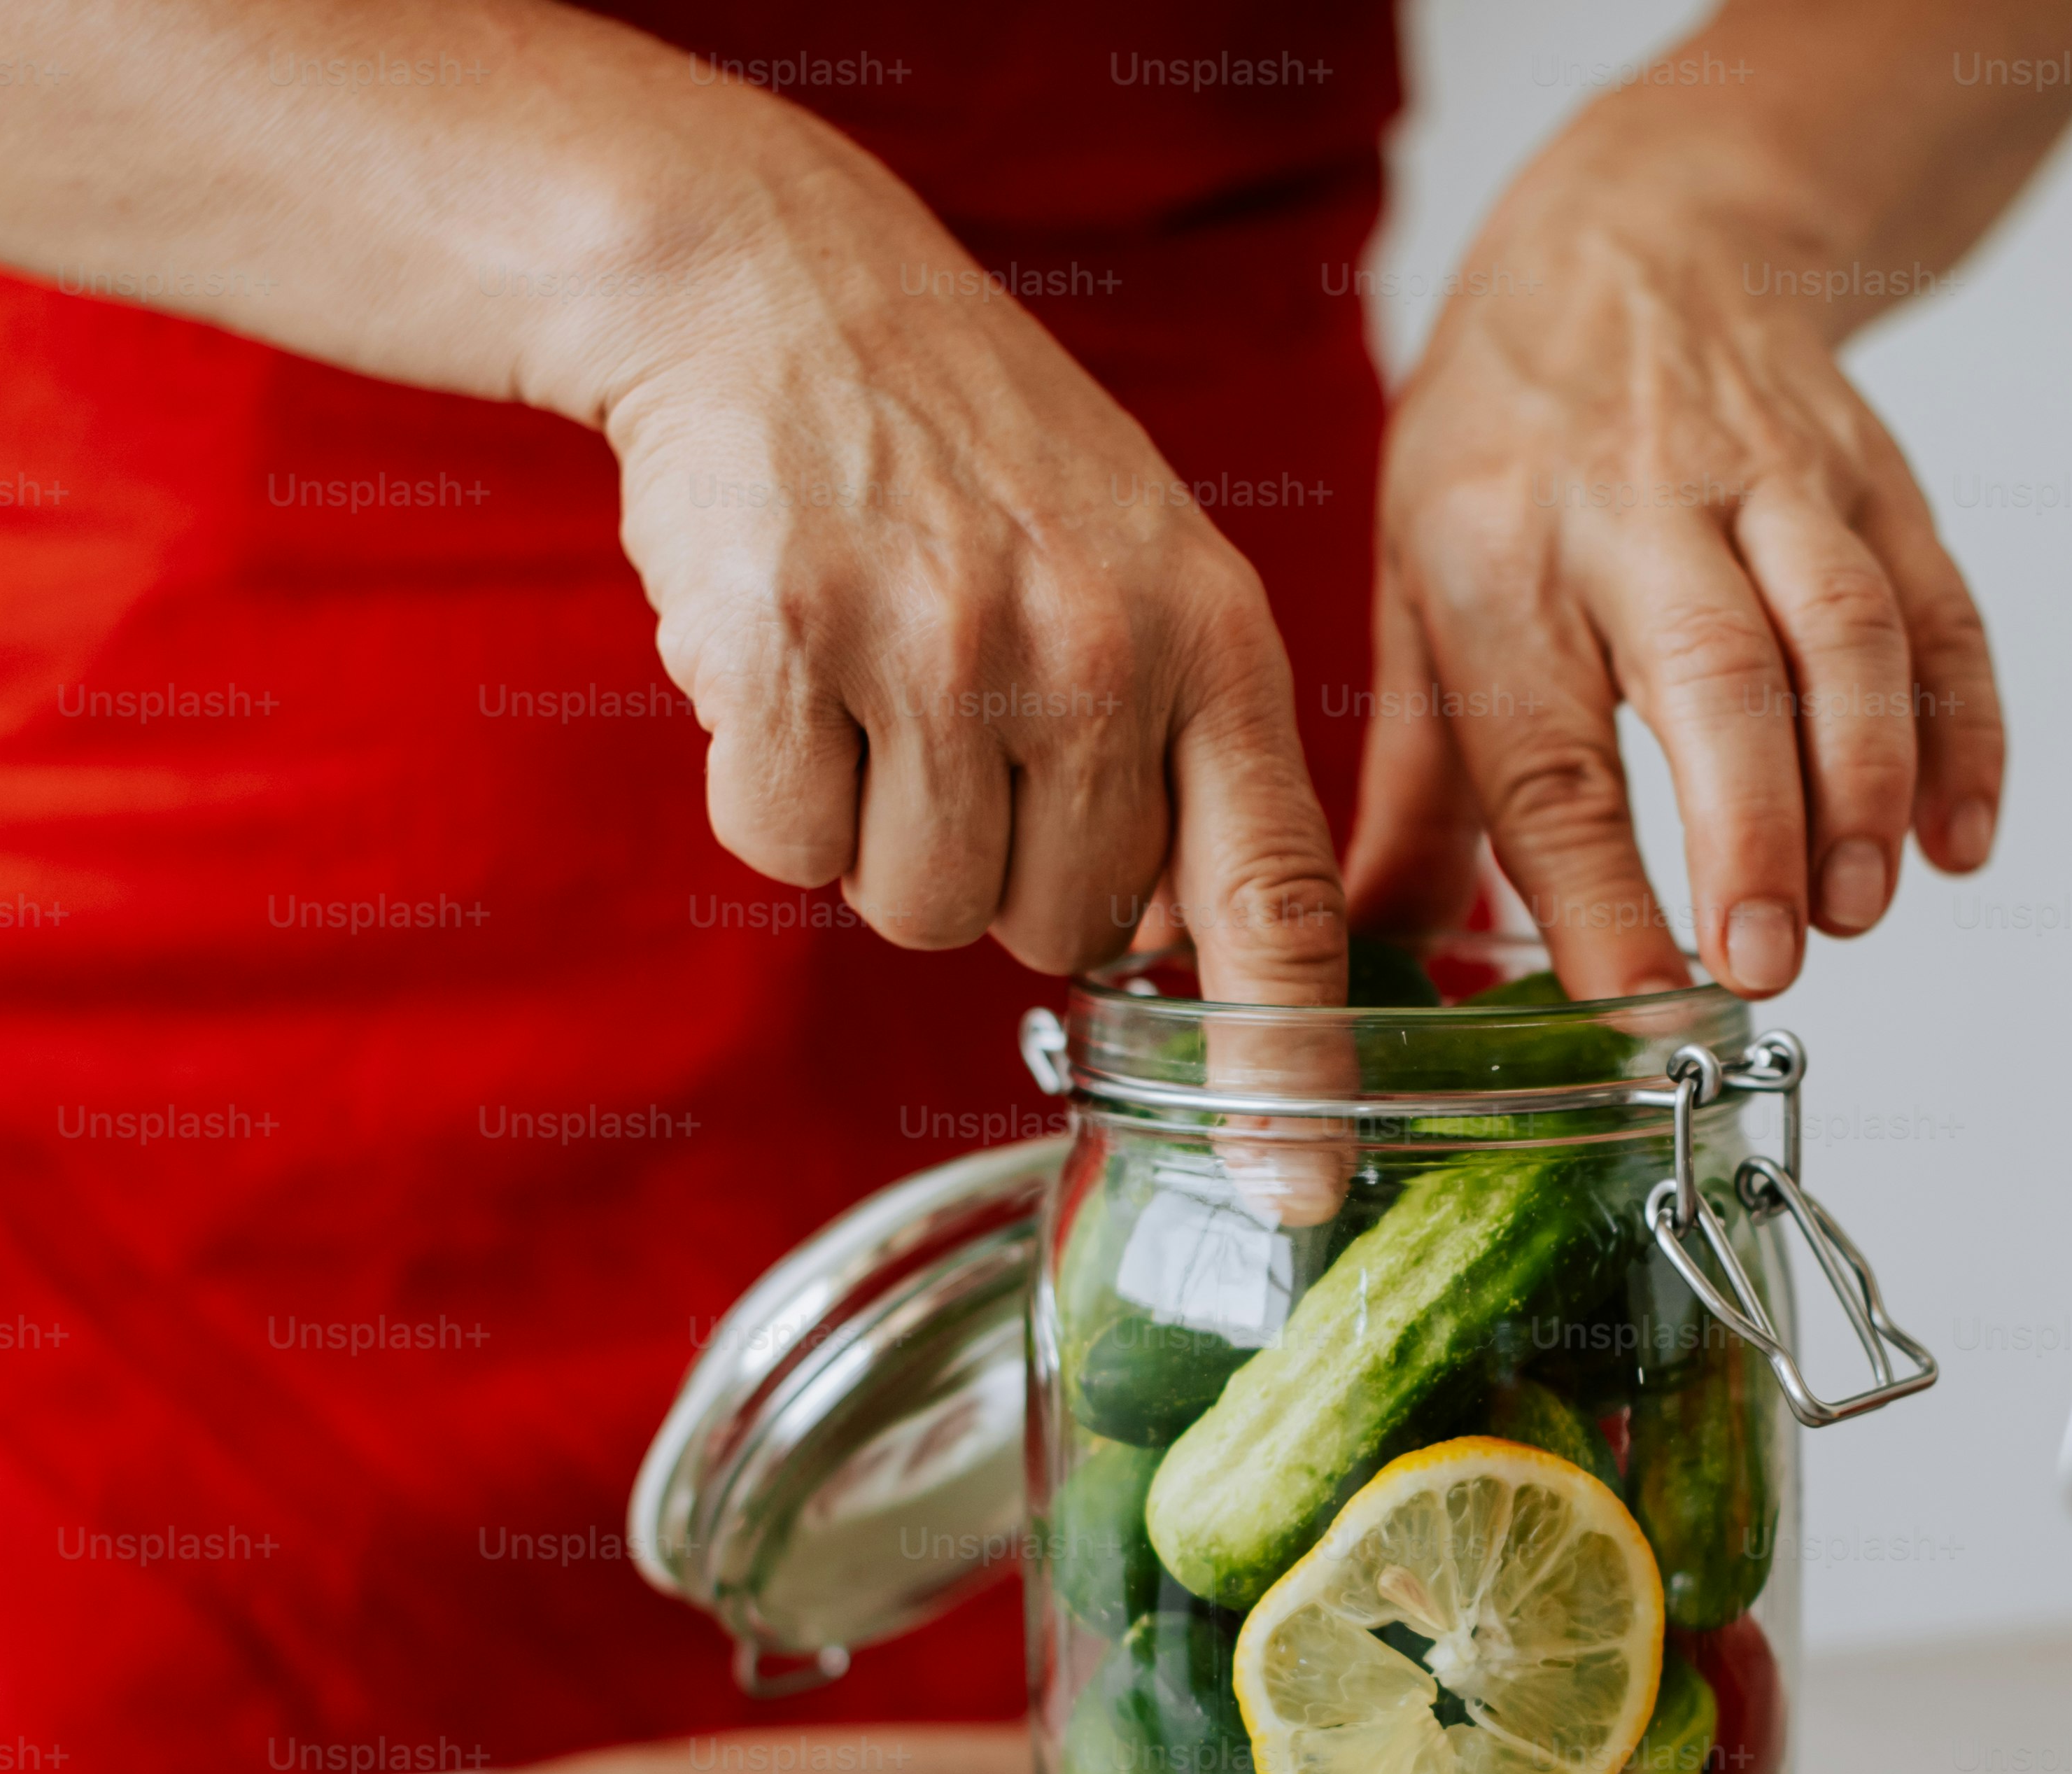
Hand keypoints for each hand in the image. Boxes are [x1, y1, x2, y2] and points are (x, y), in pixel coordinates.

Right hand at [586, 126, 1350, 1005]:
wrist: (783, 288)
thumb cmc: (980, 457)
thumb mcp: (1152, 571)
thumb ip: (1188, 760)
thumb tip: (1183, 963)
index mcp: (1216, 641)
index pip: (1277, 900)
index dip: (1285, 1065)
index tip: (1299, 1187)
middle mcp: (1095, 651)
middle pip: (1057, 931)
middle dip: (1002, 866)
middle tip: (965, 722)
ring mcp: (941, 648)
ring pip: (918, 910)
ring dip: (881, 832)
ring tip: (881, 683)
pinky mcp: (786, 647)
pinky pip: (783, 845)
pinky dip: (772, 787)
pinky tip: (794, 668)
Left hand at [1352, 189, 2005, 999]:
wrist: (1637, 233)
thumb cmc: (1511, 441)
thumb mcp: (1415, 586)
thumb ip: (1415, 790)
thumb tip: (1367, 956)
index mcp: (1498, 556)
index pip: (1549, 749)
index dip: (1596, 889)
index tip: (1633, 1001)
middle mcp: (1635, 510)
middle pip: (1713, 676)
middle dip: (1751, 831)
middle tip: (1770, 961)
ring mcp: (1771, 482)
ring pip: (1843, 633)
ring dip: (1867, 785)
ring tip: (1859, 910)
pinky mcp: (1873, 476)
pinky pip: (1940, 607)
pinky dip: (1964, 733)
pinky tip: (1958, 840)